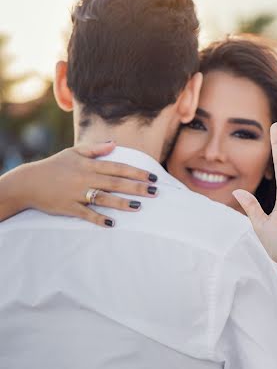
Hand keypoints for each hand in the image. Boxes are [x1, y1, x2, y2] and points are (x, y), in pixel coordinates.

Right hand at [24, 141, 158, 226]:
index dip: (136, 172)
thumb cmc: (54, 166)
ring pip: (104, 198)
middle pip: (116, 183)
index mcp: (89, 165)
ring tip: (139, 206)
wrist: (29, 182)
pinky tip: (112, 224)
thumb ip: (95, 149)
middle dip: (136, 187)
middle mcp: (86, 178)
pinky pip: (86, 214)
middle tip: (154, 192)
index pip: (118, 168)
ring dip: (122, 203)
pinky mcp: (69, 207)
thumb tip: (114, 144)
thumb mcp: (73, 153)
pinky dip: (98, 219)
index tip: (152, 176)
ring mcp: (77, 194)